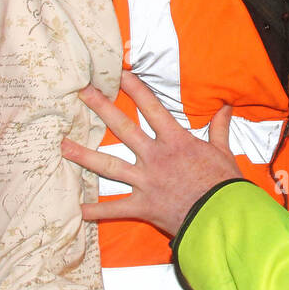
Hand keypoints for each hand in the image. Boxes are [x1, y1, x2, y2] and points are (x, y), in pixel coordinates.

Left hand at [62, 69, 240, 236]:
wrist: (222, 215)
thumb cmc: (224, 184)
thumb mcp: (223, 152)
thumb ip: (220, 128)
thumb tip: (226, 106)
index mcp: (175, 141)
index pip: (151, 108)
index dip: (135, 88)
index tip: (119, 74)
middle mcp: (155, 157)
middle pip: (122, 128)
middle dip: (101, 108)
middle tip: (82, 93)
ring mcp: (145, 181)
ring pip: (108, 165)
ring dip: (84, 155)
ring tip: (62, 146)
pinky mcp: (143, 205)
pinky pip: (115, 208)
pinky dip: (96, 210)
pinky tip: (78, 209)